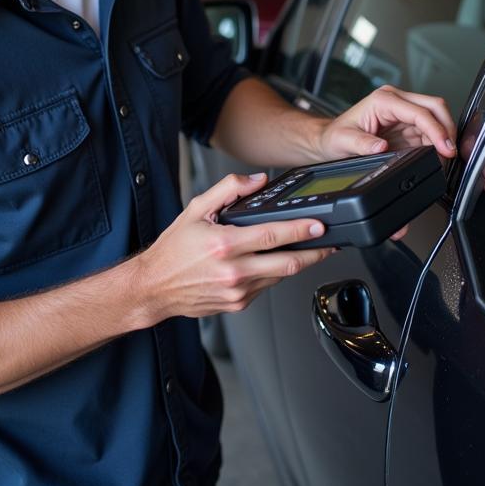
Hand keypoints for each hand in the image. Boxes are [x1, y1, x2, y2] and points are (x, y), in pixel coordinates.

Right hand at [136, 172, 333, 322]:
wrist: (154, 288)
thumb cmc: (173, 250)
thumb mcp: (196, 210)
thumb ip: (228, 190)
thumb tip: (257, 181)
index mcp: (225, 245)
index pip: (273, 236)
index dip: (301, 230)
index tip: (319, 225)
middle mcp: (234, 271)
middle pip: (288, 264)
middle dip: (315, 253)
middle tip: (330, 243)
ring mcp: (238, 292)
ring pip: (280, 277)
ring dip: (296, 263)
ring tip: (306, 250)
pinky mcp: (238, 304)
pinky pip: (265, 287)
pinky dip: (272, 274)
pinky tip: (270, 264)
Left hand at [317, 85, 457, 162]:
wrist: (331, 140)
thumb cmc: (335, 136)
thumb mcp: (343, 141)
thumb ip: (361, 144)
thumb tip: (381, 146)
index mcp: (383, 100)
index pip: (420, 111)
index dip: (436, 129)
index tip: (445, 147)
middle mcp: (396, 101)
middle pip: (435, 107)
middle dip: (447, 129)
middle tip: (451, 152)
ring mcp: (403, 112)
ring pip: (436, 118)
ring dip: (443, 137)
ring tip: (445, 157)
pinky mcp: (407, 126)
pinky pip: (429, 131)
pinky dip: (437, 143)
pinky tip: (436, 155)